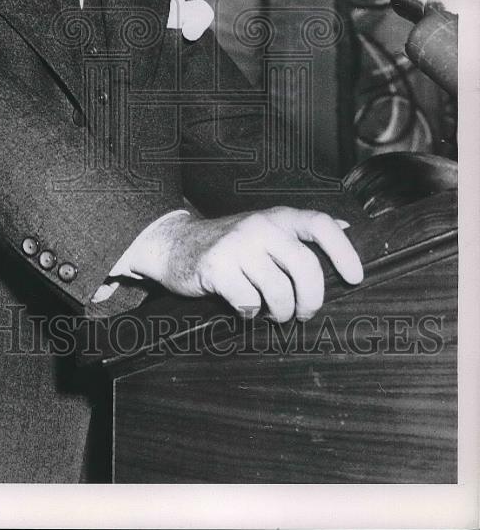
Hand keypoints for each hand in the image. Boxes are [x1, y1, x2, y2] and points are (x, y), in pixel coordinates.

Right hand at [127, 207, 363, 320]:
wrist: (174, 244)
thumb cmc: (229, 244)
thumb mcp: (265, 228)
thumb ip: (300, 230)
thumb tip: (346, 229)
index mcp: (276, 217)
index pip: (319, 224)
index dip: (343, 251)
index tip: (355, 278)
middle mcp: (259, 226)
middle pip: (305, 266)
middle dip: (311, 299)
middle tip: (304, 312)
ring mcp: (238, 245)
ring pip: (279, 291)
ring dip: (280, 312)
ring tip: (272, 312)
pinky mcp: (217, 267)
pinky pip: (249, 302)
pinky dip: (250, 313)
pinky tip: (244, 306)